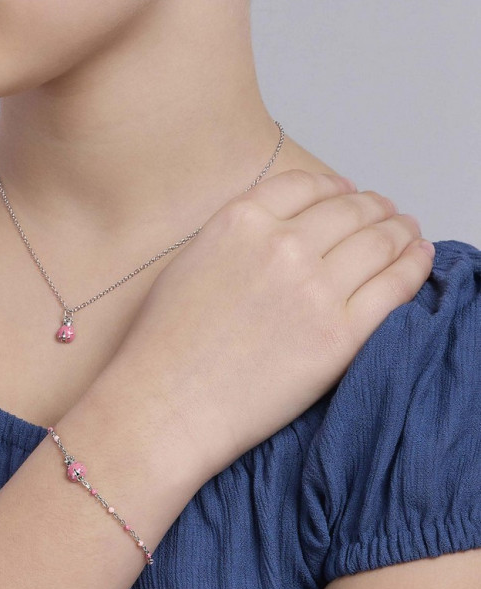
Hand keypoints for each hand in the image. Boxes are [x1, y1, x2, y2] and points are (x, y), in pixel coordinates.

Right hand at [93, 170, 433, 484]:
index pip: (306, 185)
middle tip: (386, 212)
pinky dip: (415, 266)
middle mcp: (282, 244)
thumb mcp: (192, 260)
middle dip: (374, 207)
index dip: (335, 187)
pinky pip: (395, 287)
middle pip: (349, 209)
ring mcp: (315, 289)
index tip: (346, 193)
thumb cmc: (167, 343)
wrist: (167, 403)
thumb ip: (237, 234)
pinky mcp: (340, 335)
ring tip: (409, 231)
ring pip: (378, 242)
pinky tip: (421, 257)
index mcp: (241, 220)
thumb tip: (281, 228)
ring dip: (400, 230)